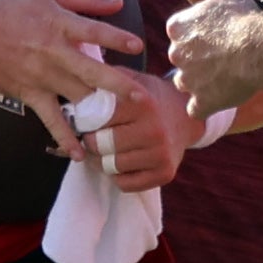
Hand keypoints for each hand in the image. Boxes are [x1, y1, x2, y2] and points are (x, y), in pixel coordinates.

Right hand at [0, 0, 141, 123]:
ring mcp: (42, 77)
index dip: (116, 38)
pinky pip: (51, 119)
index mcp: (59, 24)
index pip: (93, 32)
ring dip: (99, 111)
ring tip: (122, 123)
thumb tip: (118, 3)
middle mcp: (53, 52)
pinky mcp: (31, 95)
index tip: (136, 45)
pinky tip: (79, 154)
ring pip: (76, 96)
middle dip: (117, 85)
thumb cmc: (13, 11)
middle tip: (141, 97)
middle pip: (90, 71)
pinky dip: (64, 137)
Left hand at [93, 70, 192, 191]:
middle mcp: (154, 130)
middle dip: (91, 143)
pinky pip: (126, 184)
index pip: (100, 119)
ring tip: (102, 152)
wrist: (185, 117)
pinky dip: (117, 176)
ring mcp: (161, 154)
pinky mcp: (165, 173)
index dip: (86, 122)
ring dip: (101, 162)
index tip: (84, 123)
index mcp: (143, 104)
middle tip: (90, 140)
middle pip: (103, 145)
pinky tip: (119, 163)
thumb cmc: (150, 99)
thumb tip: (76, 80)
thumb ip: (107, 78)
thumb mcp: (132, 80)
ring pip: (112, 167)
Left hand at [165, 0, 262, 117]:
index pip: (180, 32)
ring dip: (201, 83)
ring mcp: (187, 80)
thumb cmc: (243, 18)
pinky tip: (219, 101)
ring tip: (223, 79)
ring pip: (187, 84)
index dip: (197, 36)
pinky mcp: (201, 102)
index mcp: (178, 27)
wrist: (255, 48)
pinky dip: (206, 107)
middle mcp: (176, 53)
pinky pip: (197, 109)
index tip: (214, 37)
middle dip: (197, 60)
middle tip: (221, 58)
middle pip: (182, 59)